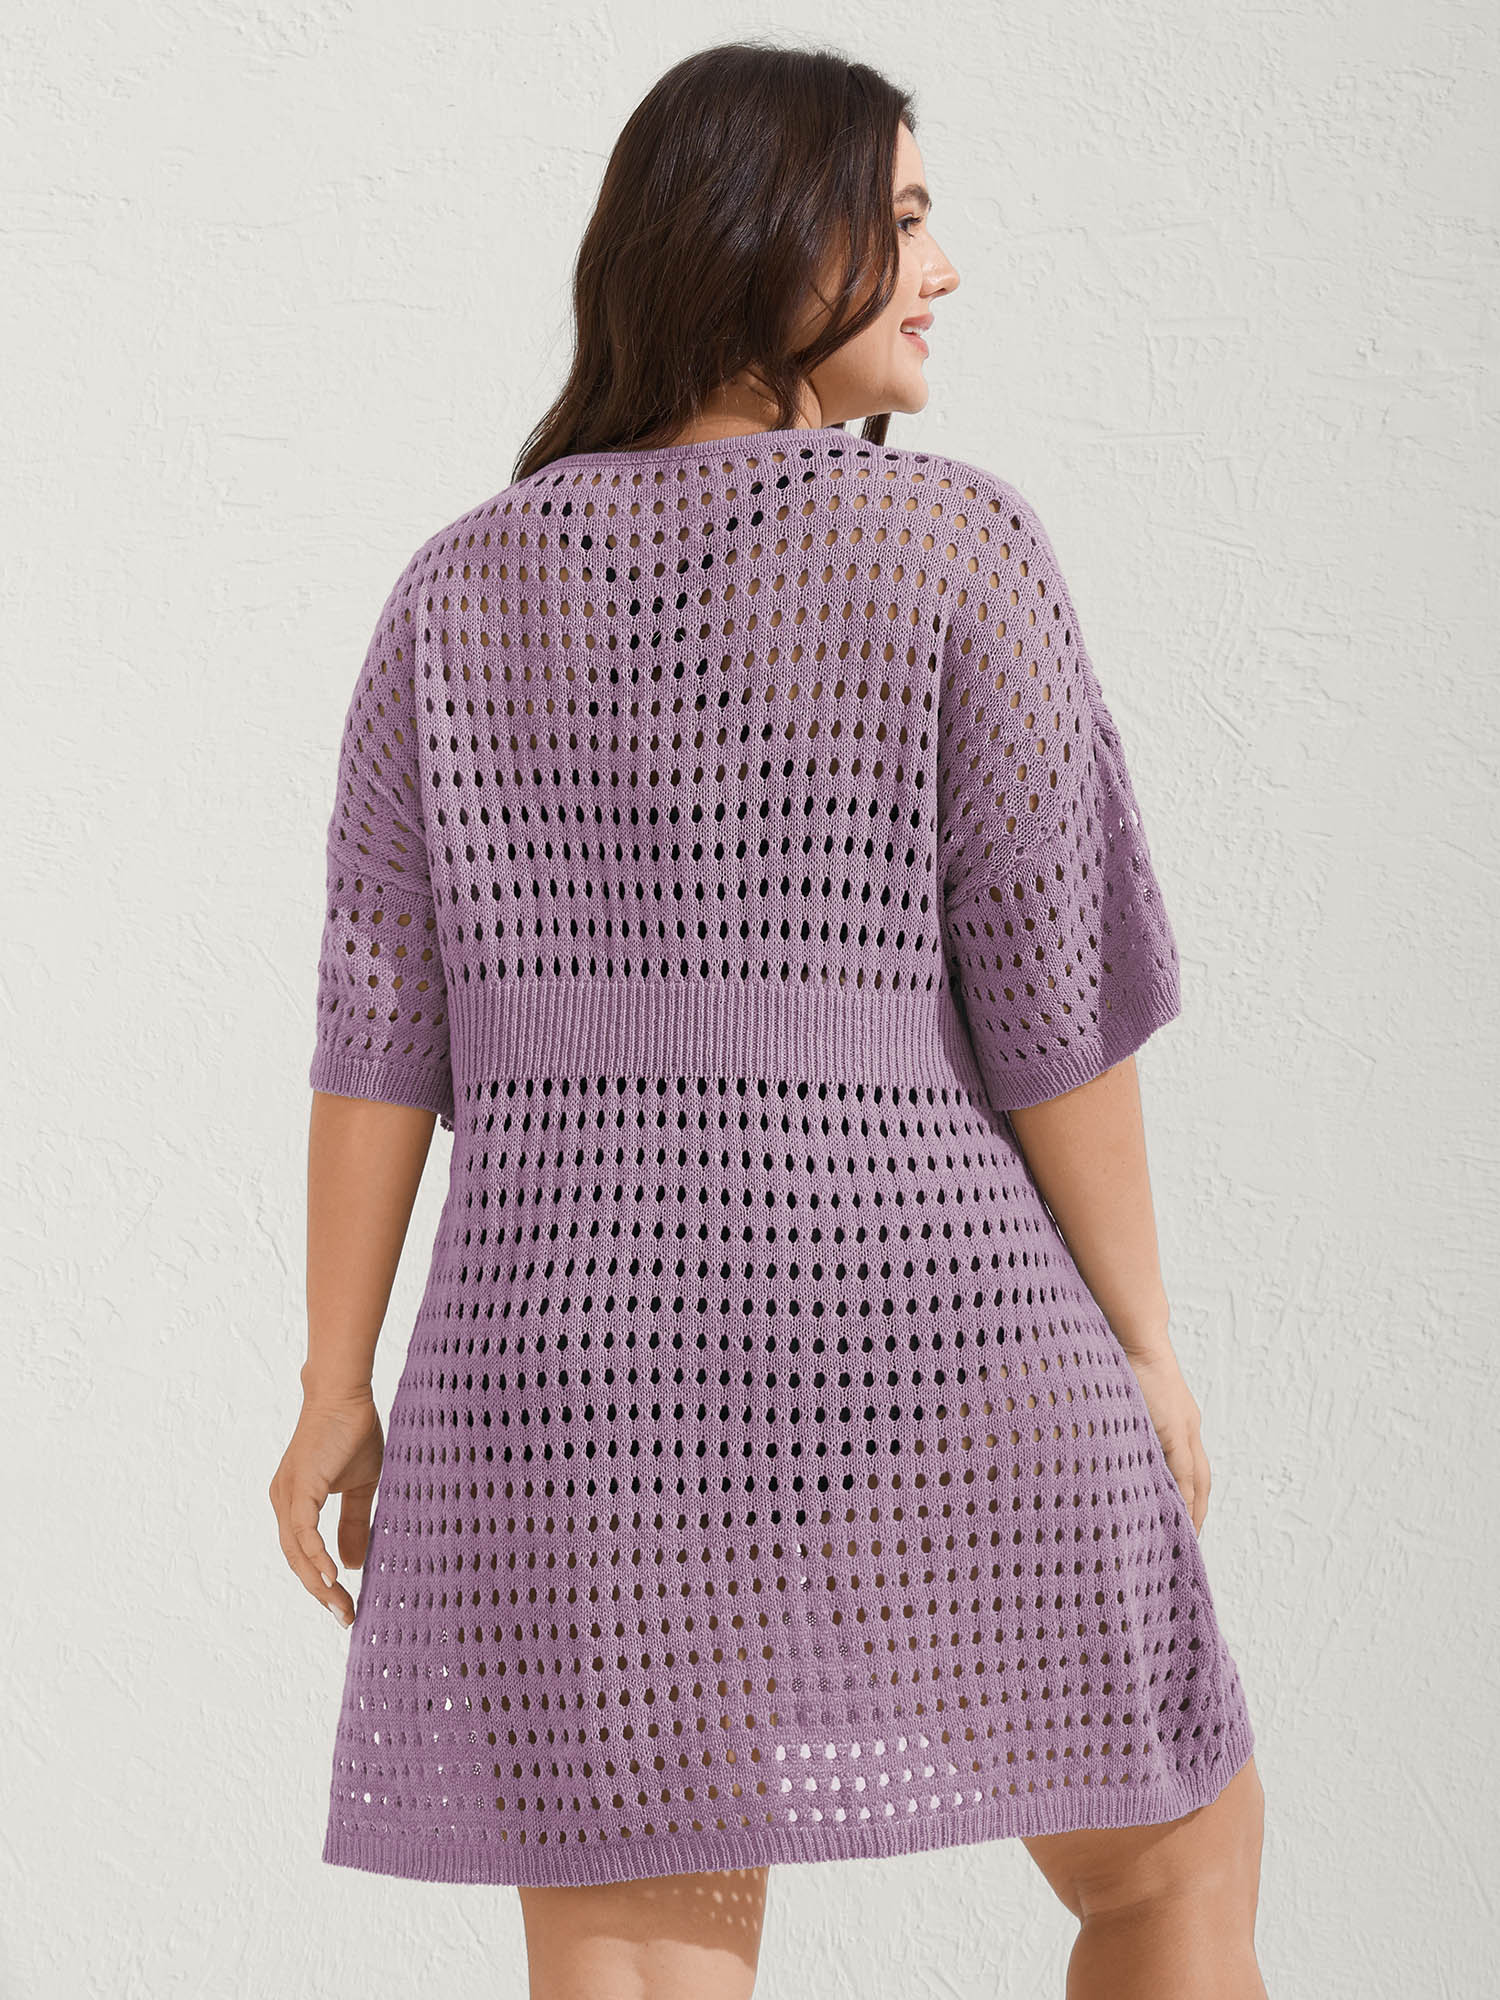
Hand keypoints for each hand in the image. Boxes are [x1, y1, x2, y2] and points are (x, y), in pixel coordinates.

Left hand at [268, 1392, 383, 1627]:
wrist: (345, 1394)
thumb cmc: (351, 1432)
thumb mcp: (358, 1487)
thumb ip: (353, 1524)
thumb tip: (354, 1565)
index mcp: (295, 1504)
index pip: (304, 1555)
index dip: (322, 1583)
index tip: (344, 1608)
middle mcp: (284, 1503)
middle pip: (297, 1561)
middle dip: (320, 1593)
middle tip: (345, 1618)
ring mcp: (288, 1495)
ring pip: (297, 1552)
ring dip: (319, 1583)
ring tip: (341, 1606)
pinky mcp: (299, 1486)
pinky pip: (303, 1531)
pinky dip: (316, 1556)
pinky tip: (333, 1576)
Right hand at [1120, 1342, 1210, 1534]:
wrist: (1132, 1333)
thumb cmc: (1120, 1360)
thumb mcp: (1125, 1402)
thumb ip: (1125, 1425)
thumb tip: (1108, 1444)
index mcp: (1177, 1421)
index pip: (1190, 1469)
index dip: (1189, 1496)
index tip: (1181, 1521)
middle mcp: (1187, 1427)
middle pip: (1201, 1481)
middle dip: (1196, 1511)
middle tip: (1187, 1542)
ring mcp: (1184, 1428)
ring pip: (1197, 1481)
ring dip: (1192, 1510)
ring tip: (1184, 1538)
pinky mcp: (1175, 1429)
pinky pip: (1184, 1473)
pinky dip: (1184, 1497)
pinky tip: (1179, 1517)